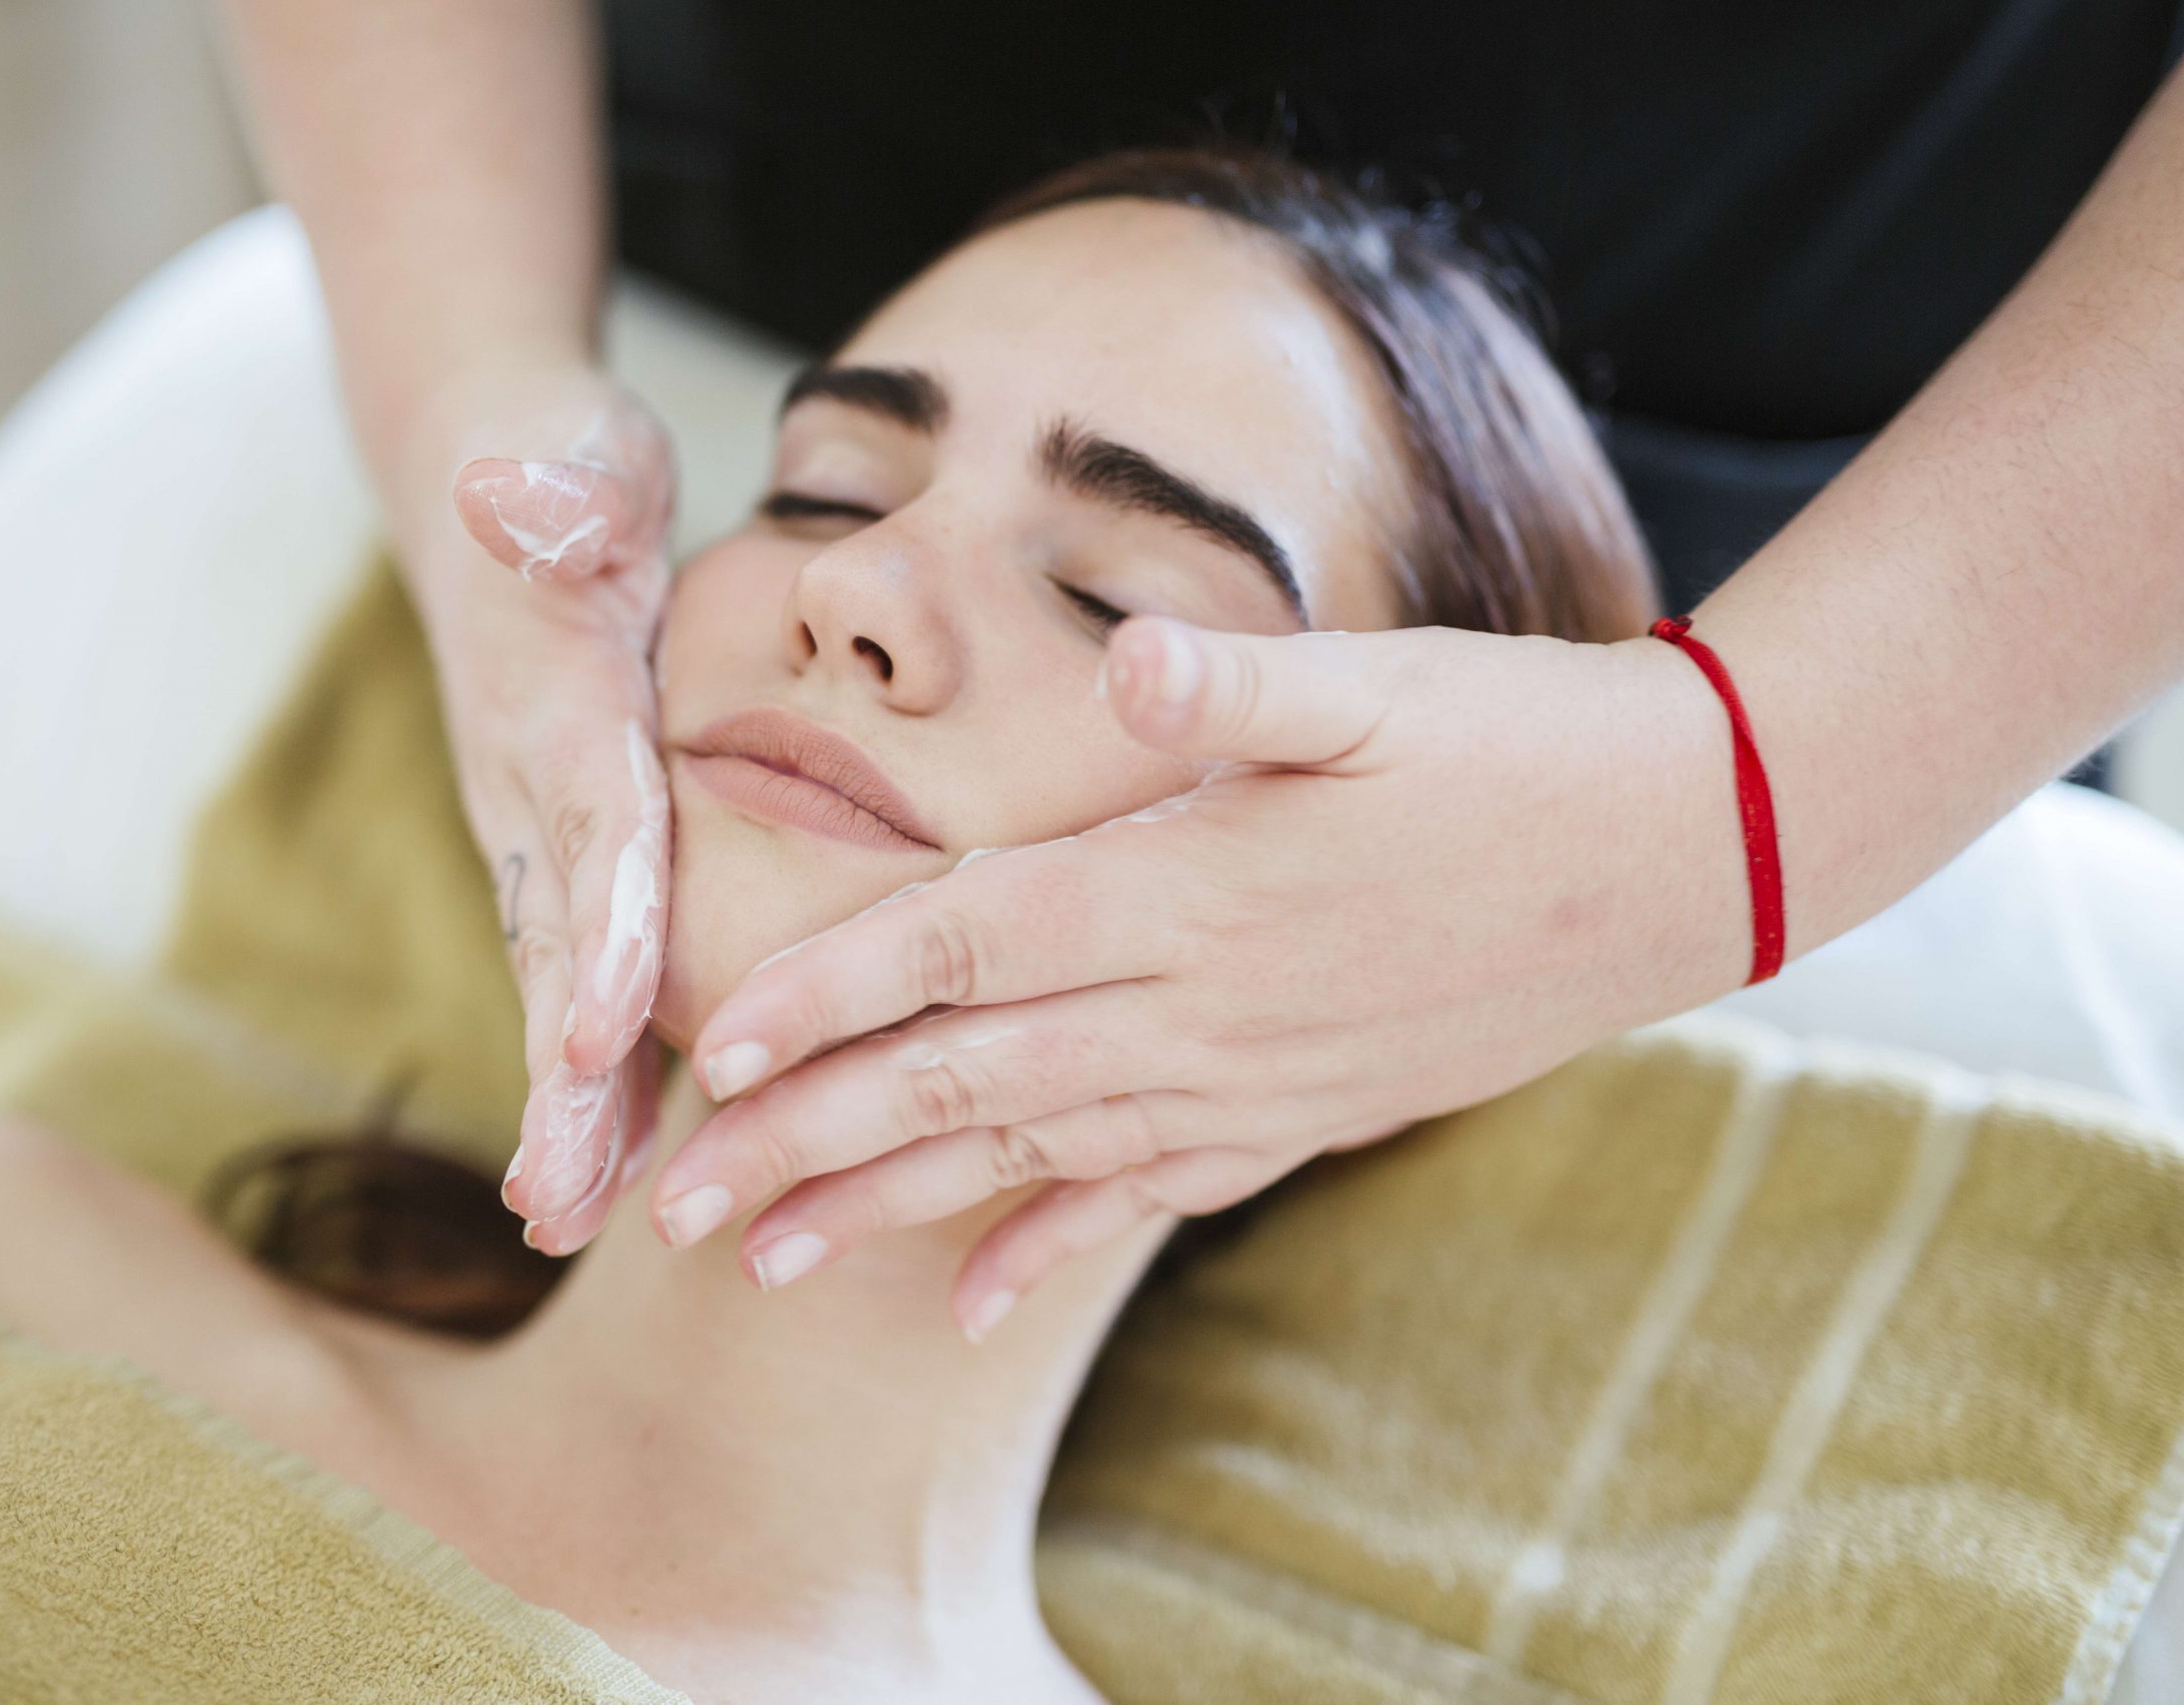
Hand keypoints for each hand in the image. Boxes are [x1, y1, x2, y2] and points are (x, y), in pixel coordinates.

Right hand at [395, 365, 675, 1252]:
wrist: (486, 474)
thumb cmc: (550, 468)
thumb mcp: (563, 454)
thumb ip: (546, 489)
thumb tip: (514, 494)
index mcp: (553, 701)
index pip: (586, 823)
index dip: (598, 924)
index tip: (601, 1029)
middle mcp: (527, 783)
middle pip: (551, 942)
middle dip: (558, 1076)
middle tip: (557, 1209)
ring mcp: (532, 823)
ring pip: (553, 978)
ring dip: (564, 1103)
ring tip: (566, 1224)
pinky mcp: (559, 842)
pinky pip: (580, 966)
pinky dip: (593, 1065)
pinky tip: (616, 1162)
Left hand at [648, 616, 1749, 1335]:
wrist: (1685, 856)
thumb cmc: (1520, 743)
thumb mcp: (1382, 684)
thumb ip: (1237, 683)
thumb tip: (1127, 650)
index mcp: (1188, 887)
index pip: (964, 945)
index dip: (830, 994)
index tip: (712, 1051)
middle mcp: (1199, 1005)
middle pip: (961, 1080)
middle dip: (807, 1141)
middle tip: (676, 1203)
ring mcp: (1250, 1075)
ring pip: (1030, 1157)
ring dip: (890, 1212)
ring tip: (766, 1261)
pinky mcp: (1301, 1108)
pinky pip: (1150, 1195)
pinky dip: (1054, 1245)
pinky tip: (975, 1302)